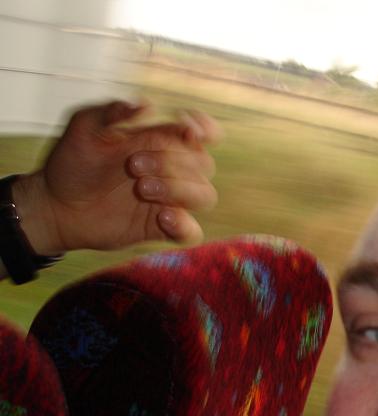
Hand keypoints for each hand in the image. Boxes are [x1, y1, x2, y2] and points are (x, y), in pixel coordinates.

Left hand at [11, 100, 220, 254]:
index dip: (205, 129)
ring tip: (142, 188)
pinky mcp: (162, 228)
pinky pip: (191, 232)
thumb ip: (111, 111)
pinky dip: (184, 225)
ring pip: (205, 195)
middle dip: (173, 162)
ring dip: (179, 189)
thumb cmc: (71, 162)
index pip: (199, 133)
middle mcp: (171, 170)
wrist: (56, 205)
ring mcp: (170, 200)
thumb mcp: (83, 127)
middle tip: (133, 165)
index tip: (188, 131)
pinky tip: (162, 217)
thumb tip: (147, 106)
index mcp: (159, 142)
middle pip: (204, 164)